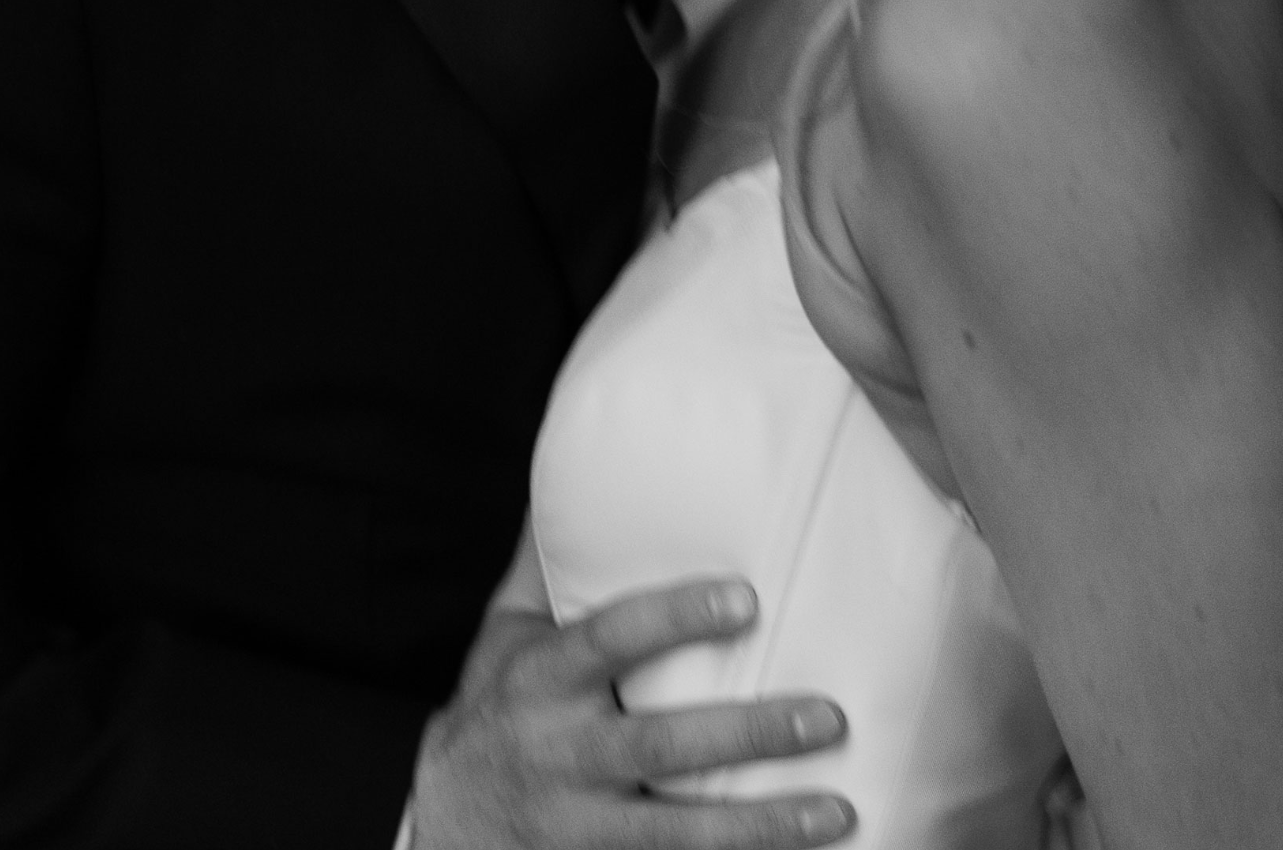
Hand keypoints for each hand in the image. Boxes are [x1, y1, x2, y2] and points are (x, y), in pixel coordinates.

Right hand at [411, 579, 854, 849]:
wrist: (444, 827)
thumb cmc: (494, 708)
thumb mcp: (505, 635)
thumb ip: (547, 564)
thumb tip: (573, 469)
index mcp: (542, 679)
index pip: (612, 640)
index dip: (676, 618)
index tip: (747, 598)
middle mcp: (560, 754)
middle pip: (661, 746)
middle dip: (749, 734)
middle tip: (829, 716)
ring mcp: (580, 828)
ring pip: (679, 834)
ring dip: (763, 826)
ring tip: (838, 808)